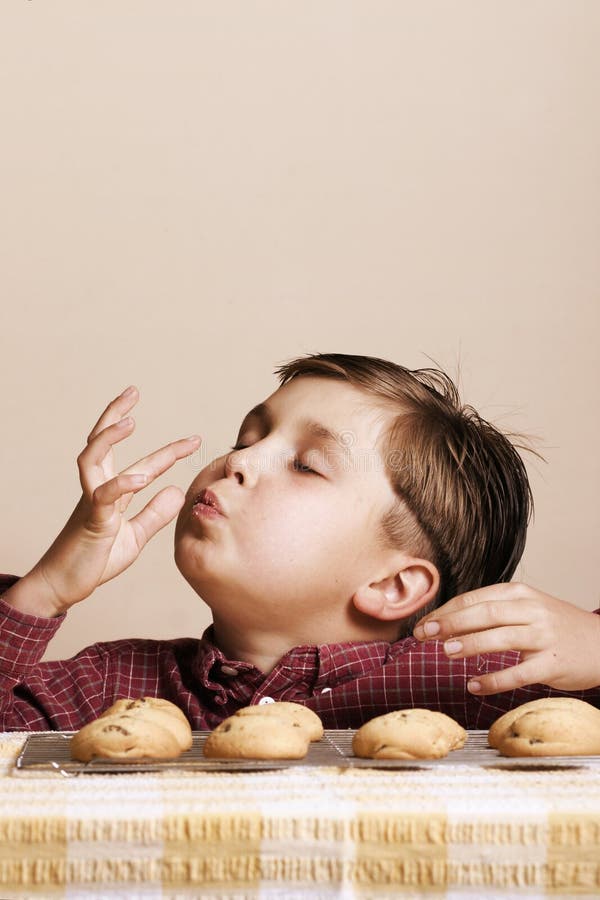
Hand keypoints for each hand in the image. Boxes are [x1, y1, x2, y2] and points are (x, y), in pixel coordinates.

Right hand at [5, 386, 200, 616]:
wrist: (62, 587)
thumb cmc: (93, 561)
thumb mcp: (134, 537)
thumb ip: (154, 514)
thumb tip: (177, 490)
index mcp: (110, 493)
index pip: (139, 461)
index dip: (167, 449)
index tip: (193, 439)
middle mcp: (97, 490)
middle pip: (101, 442)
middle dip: (115, 413)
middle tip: (132, 390)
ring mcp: (91, 503)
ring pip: (92, 458)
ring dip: (109, 437)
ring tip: (129, 419)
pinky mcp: (91, 522)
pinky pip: (102, 496)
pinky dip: (121, 484)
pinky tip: (141, 478)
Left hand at [413, 582, 599, 693]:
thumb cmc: (556, 627)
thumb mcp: (527, 608)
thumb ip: (493, 611)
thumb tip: (448, 621)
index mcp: (520, 594)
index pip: (475, 598)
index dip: (446, 611)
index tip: (423, 623)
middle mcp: (531, 611)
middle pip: (484, 613)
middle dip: (450, 623)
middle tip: (424, 633)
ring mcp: (543, 636)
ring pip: (501, 638)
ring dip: (470, 644)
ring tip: (445, 652)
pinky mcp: (553, 663)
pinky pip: (519, 672)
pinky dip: (494, 680)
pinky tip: (474, 685)